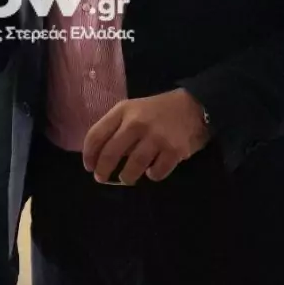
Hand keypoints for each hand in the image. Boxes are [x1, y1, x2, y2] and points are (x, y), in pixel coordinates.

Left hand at [81, 90, 209, 184]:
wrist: (195, 106)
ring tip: (126, 179)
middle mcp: (137, 123)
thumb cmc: (158, 110)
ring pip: (133, 167)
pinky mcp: (174, 150)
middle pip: (111, 153)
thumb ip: (118, 127)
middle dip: (103, 171)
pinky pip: (156, 172)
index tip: (88, 166)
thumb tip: (101, 155)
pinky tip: (152, 172)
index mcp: (123, 111)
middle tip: (102, 179)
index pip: (96, 134)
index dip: (89, 154)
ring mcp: (156, 137)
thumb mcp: (134, 109)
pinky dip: (152, 175)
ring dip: (127, 177)